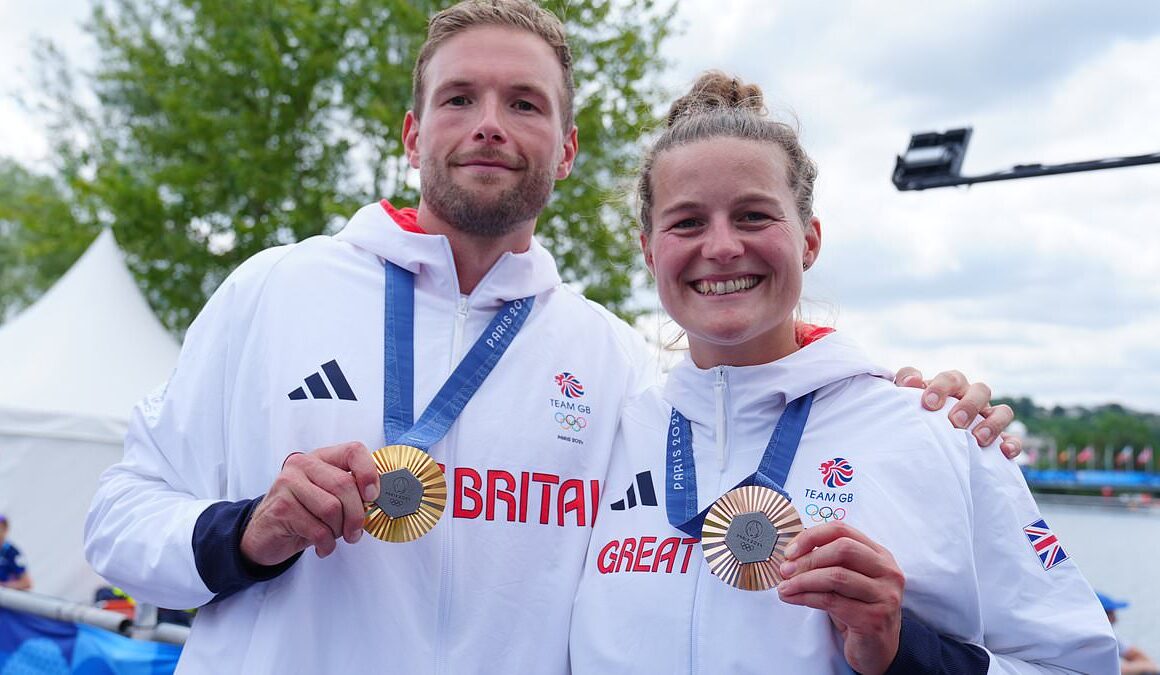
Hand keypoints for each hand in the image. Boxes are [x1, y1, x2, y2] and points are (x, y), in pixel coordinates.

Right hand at [241, 442, 379, 565]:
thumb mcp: (329, 497)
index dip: (369, 473)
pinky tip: (322, 547)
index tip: (373, 496)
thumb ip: (350, 493)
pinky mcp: (281, 508)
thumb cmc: (304, 515)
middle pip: (344, 485)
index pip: (353, 451)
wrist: (265, 534)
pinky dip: (326, 544)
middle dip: (356, 515)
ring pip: (332, 508)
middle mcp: (302, 465)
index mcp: (321, 458)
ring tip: (333, 538)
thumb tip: (378, 501)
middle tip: (355, 532)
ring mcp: (288, 484)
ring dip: (339, 531)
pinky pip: (318, 529)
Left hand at [777, 522, 903, 674]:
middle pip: (842, 549)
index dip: (812, 536)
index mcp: (880, 555)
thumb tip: (790, 556)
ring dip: (803, 580)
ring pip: (836, 576)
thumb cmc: (857, 610)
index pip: (842, 530)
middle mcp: (887, 572)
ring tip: (784, 587)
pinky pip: (832, 601)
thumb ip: (827, 563)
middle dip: (808, 558)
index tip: (791, 551)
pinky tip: (792, 598)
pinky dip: (805, 597)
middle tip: (785, 570)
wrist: (877, 650)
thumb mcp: (846, 581)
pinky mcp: (874, 618)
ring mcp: (884, 595)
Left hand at [894, 367, 1020, 457]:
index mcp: (950, 386)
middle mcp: (972, 398)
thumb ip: (906, 384)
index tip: (927, 404)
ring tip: (978, 438)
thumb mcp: (908, 399)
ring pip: (1003, 411)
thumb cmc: (917, 413)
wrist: (927, 438)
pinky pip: (1013, 438)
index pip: (950, 378)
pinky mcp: (999, 438)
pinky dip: (1012, 443)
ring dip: (993, 423)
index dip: (940, 387)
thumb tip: (912, 381)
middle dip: (968, 405)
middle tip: (954, 422)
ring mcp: (987, 417)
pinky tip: (1004, 452)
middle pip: (980, 390)